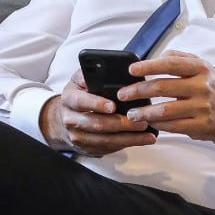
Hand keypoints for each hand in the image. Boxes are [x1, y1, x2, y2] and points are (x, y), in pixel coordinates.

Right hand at [40, 73, 156, 156]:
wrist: (66, 118)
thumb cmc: (80, 95)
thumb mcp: (79, 81)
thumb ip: (89, 73)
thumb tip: (101, 66)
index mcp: (69, 99)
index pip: (81, 101)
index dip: (97, 104)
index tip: (113, 106)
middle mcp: (71, 119)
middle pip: (98, 124)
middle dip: (122, 124)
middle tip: (141, 121)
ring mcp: (79, 137)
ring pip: (105, 140)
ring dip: (129, 138)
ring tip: (147, 134)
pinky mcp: (88, 148)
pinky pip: (109, 148)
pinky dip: (127, 144)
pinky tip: (141, 140)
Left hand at [120, 50, 214, 143]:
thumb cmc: (212, 89)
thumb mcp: (202, 67)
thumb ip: (179, 59)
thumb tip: (155, 57)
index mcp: (200, 68)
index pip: (171, 64)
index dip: (149, 66)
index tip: (132, 70)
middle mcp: (202, 86)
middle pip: (163, 87)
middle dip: (138, 91)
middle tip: (123, 94)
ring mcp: (202, 107)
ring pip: (165, 110)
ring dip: (144, 112)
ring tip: (132, 114)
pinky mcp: (201, 125)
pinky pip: (173, 125)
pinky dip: (157, 124)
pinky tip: (148, 122)